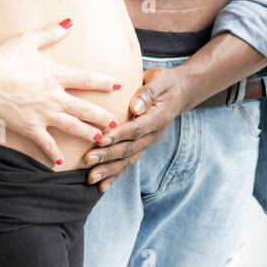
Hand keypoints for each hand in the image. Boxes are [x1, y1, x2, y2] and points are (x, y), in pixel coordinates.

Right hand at [0, 19, 120, 165]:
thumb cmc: (3, 57)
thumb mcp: (28, 39)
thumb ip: (51, 32)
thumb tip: (69, 21)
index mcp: (56, 75)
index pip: (86, 79)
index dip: (103, 82)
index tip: (118, 85)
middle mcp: (54, 96)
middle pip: (84, 108)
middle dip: (101, 116)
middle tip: (115, 123)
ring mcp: (43, 113)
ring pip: (71, 126)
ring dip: (88, 133)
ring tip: (101, 139)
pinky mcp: (29, 126)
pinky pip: (44, 142)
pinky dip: (52, 153)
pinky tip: (59, 162)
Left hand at [81, 64, 186, 191]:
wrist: (179, 93)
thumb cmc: (166, 83)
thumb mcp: (160, 80)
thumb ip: (147, 93)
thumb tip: (135, 107)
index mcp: (158, 118)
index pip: (136, 129)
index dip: (119, 135)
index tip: (101, 138)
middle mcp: (153, 135)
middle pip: (129, 148)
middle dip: (107, 156)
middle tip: (87, 160)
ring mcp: (147, 143)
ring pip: (127, 160)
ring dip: (108, 170)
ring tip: (91, 178)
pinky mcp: (141, 146)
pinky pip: (127, 162)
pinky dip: (114, 175)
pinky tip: (101, 187)